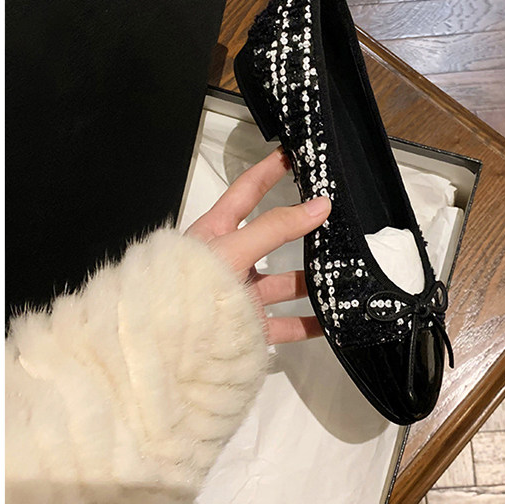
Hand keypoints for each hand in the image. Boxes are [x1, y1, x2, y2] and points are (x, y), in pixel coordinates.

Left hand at [185, 146, 330, 344]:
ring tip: (339, 275)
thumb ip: (276, 228)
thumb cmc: (187, 287)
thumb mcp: (233, 248)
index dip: (268, 171)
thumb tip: (319, 206)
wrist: (165, 349)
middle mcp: (229, 261)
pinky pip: (283, 324)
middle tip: (331, 219)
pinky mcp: (246, 326)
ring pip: (282, 283)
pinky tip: (329, 322)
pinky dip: (307, 323)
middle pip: (272, 240)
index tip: (292, 154)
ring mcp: (238, 295)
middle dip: (300, 231)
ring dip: (309, 281)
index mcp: (216, 232)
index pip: (247, 191)